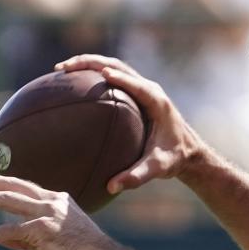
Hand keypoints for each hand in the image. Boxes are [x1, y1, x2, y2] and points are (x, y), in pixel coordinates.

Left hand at [0, 170, 141, 249]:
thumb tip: (5, 240)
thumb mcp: (54, 241)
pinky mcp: (42, 229)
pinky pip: (8, 231)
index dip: (3, 182)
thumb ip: (29, 237)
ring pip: (7, 200)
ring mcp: (48, 213)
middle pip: (13, 185)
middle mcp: (52, 201)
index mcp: (58, 200)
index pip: (24, 187)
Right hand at [54, 55, 203, 192]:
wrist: (188, 151)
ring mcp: (143, 88)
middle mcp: (150, 89)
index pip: (136, 84)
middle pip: (118, 67)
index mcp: (157, 102)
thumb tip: (111, 187)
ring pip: (114, 67)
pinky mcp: (137, 92)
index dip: (119, 77)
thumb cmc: (174, 158)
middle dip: (91, 62)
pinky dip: (92, 75)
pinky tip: (72, 83)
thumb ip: (137, 177)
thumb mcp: (158, 168)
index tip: (101, 74)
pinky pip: (113, 78)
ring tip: (61, 70)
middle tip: (63, 68)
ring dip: (88, 64)